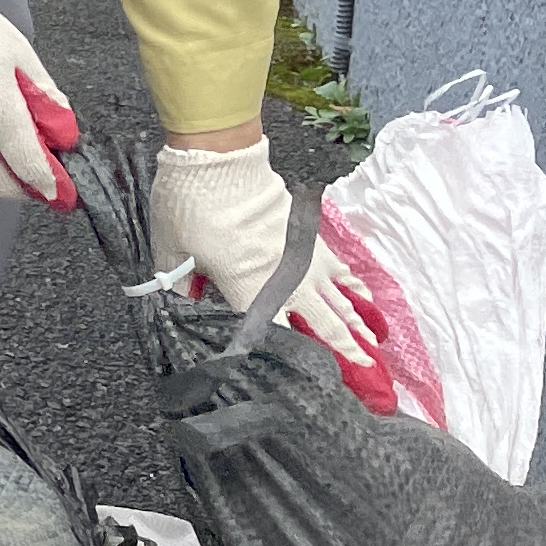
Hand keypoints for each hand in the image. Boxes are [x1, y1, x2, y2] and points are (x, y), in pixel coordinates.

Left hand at [151, 134, 393, 406]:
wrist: (218, 160)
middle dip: (343, 350)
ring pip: (337, 297)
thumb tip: (180, 310)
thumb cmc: (189, 207)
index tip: (306, 385)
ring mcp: (302, 257)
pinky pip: (340, 266)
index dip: (289, 359)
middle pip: (321, 322)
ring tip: (373, 347)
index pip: (272, 335)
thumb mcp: (171, 251)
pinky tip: (366, 297)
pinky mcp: (310, 235)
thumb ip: (178, 286)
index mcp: (248, 290)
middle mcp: (284, 280)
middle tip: (366, 373)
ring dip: (355, 323)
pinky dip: (355, 284)